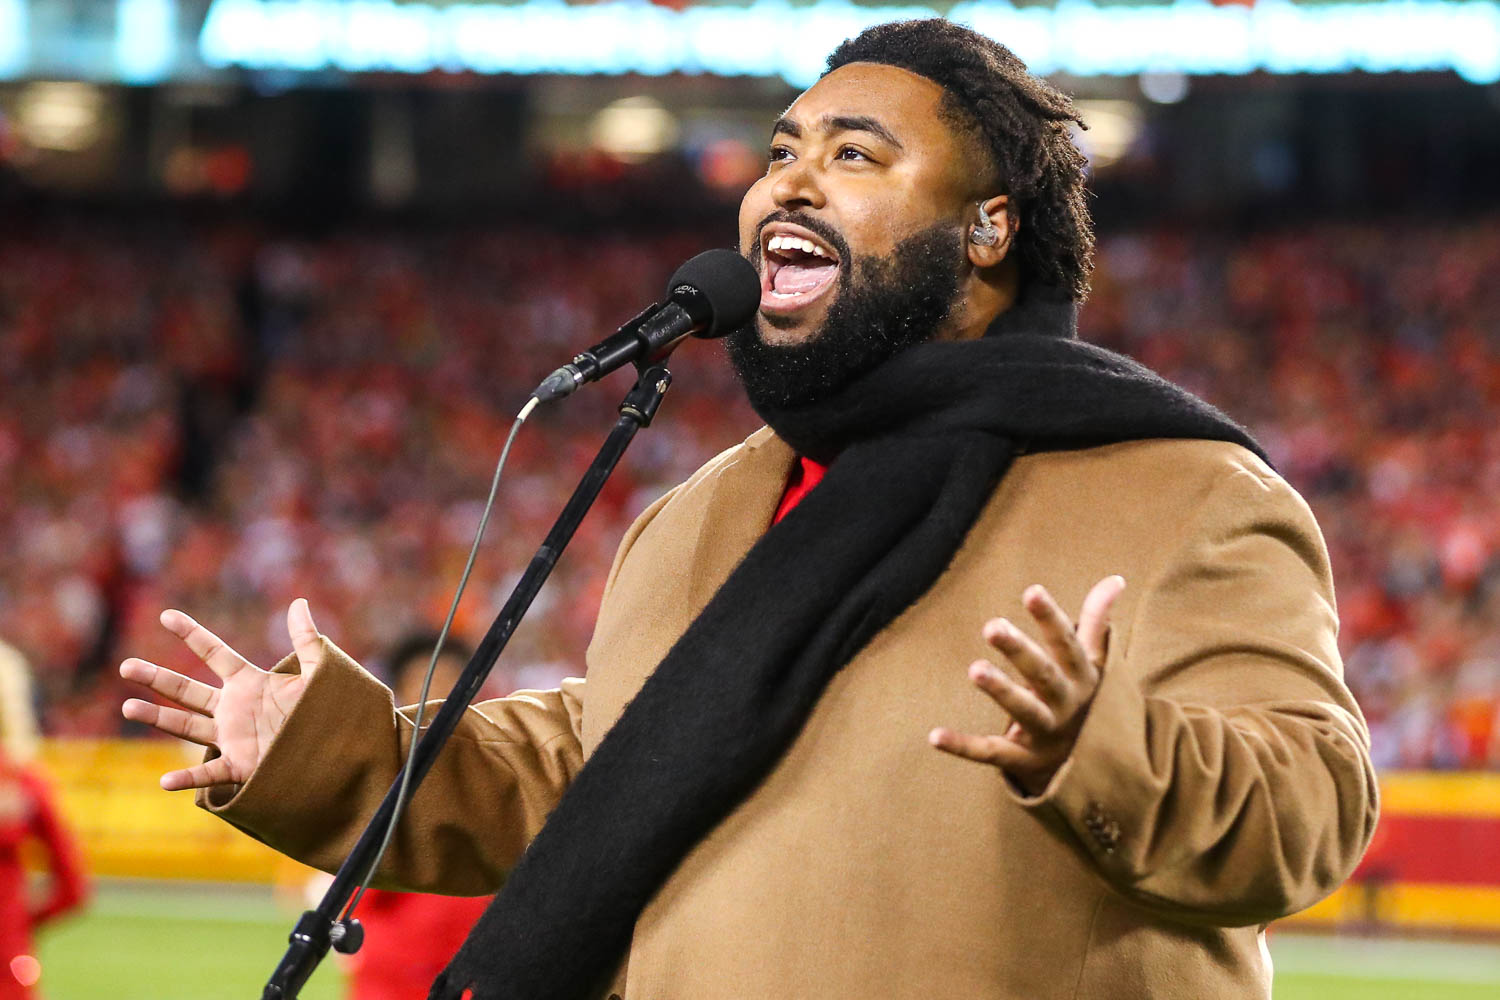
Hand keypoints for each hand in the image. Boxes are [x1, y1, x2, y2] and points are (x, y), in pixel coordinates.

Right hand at [120, 599, 323, 790]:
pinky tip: (164, 781)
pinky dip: (188, 779)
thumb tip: (299, 602)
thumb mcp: (319, 671)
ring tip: (127, 707)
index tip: (166, 615)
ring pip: (186, 726)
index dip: (192, 634)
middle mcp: (233, 708)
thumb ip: (307, 639)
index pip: (215, 653)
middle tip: (126, 666)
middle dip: (157, 678)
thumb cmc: (327, 710)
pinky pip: (209, 774)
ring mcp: (232, 737)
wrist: (339, 748)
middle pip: (187, 690)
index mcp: (249, 683)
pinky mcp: (240, 766)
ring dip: (157, 718)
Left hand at [929, 576, 1124, 794]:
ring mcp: (1045, 733)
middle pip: (1043, 675)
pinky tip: (934, 736)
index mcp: (1082, 677)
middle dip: (1020, 651)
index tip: (1032, 590)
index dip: (1050, 618)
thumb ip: (1096, 621)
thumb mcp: (1095, 664)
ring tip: (975, 669)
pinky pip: (991, 753)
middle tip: (992, 626)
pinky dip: (963, 747)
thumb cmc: (1086, 702)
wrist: (1097, 772)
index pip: (1066, 643)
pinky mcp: (1023, 760)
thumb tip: (1116, 578)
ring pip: (1023, 711)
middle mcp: (1065, 704)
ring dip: (1001, 691)